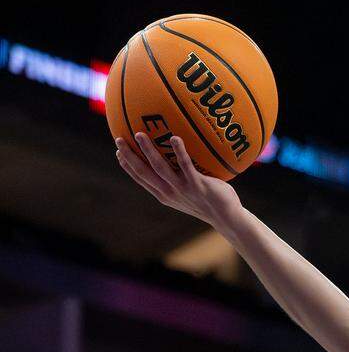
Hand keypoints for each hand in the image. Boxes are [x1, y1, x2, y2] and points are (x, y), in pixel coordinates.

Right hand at [115, 130, 241, 228]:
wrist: (227, 217)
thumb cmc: (209, 201)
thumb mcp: (190, 190)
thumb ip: (180, 175)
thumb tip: (176, 153)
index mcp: (165, 194)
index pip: (141, 179)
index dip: (128, 166)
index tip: (118, 152)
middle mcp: (170, 192)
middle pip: (144, 173)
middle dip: (130, 157)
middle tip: (119, 140)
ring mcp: (183, 189)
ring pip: (160, 168)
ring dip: (148, 151)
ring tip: (139, 134)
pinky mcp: (197, 185)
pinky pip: (186, 166)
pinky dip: (179, 152)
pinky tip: (174, 138)